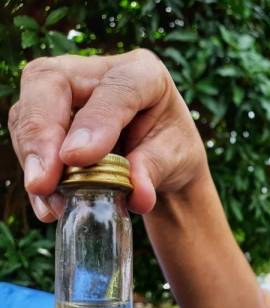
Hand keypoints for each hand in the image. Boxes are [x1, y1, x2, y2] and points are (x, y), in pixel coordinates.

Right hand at [8, 49, 205, 221]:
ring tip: (52, 202)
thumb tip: (139, 196)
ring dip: (34, 159)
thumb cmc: (172, 151)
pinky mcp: (48, 116)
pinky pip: (26, 139)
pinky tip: (47, 206)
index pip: (116, 87)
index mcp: (143, 73)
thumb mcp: (175, 159)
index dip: (95, 120)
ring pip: (28, 111)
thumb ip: (154, 171)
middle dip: (40, 133)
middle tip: (43, 181)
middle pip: (49, 82)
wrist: (162, 162)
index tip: (78, 158)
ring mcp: (67, 91)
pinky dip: (35, 174)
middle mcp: (98, 72)